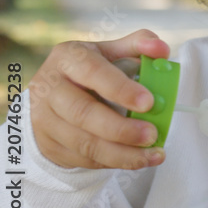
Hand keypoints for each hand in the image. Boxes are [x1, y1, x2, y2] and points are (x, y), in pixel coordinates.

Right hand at [29, 30, 170, 169]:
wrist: (53, 94)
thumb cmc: (92, 69)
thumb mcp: (111, 51)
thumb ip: (139, 45)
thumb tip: (162, 50)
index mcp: (68, 58)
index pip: (93, 71)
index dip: (120, 88)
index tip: (149, 102)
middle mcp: (50, 87)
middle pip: (83, 114)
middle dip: (122, 129)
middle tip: (152, 135)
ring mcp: (45, 119)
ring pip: (84, 143)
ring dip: (122, 153)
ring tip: (152, 155)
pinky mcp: (49, 144)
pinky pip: (83, 158)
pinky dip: (113, 162)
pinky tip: (136, 160)